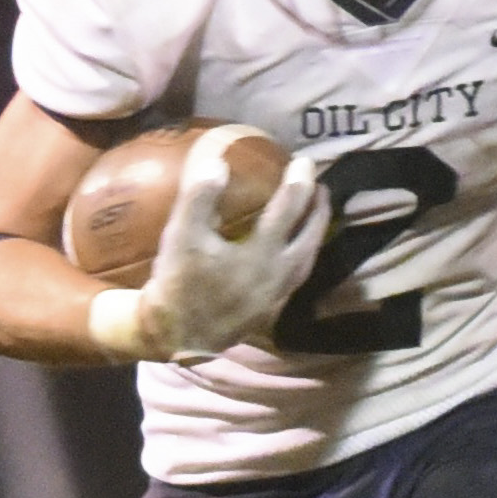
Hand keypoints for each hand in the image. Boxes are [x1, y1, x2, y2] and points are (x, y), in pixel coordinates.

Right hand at [133, 148, 328, 359]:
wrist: (176, 336)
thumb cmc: (178, 283)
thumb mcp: (182, 235)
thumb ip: (200, 197)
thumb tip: (218, 161)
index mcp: (261, 255)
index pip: (287, 211)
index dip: (297, 183)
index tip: (304, 161)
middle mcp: (277, 275)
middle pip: (309, 238)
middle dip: (317, 211)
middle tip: (321, 188)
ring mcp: (275, 295)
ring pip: (306, 260)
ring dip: (314, 235)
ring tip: (315, 217)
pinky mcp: (268, 310)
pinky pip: (296, 277)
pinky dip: (301, 257)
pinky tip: (292, 252)